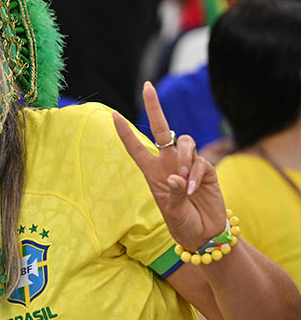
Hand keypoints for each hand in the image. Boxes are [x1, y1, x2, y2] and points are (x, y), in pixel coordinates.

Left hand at [113, 82, 227, 250]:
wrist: (206, 233)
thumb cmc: (183, 225)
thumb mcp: (173, 213)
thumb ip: (174, 194)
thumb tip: (175, 176)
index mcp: (152, 173)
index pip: (136, 148)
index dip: (125, 132)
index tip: (113, 115)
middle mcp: (168, 164)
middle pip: (162, 129)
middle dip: (154, 107)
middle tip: (147, 86)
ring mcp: (187, 164)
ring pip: (184, 142)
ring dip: (183, 157)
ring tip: (184, 182)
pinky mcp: (205, 168)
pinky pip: (199, 161)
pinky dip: (195, 174)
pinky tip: (194, 190)